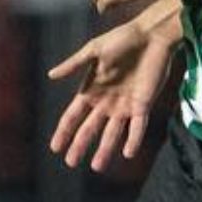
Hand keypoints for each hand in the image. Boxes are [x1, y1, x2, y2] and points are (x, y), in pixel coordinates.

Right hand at [47, 18, 177, 172]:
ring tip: (97, 166)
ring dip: (106, 150)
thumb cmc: (122, 39)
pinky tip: (127, 153)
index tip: (55, 147)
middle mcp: (106, 101)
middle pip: (90, 128)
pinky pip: (138, 127)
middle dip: (80, 145)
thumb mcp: (94, 50)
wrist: (151, 34)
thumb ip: (73, 64)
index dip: (64, 131)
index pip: (74, 115)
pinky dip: (133, 140)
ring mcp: (125, 105)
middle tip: (71, 162)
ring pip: (113, 133)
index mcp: (91, 89)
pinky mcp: (143, 104)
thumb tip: (50, 75)